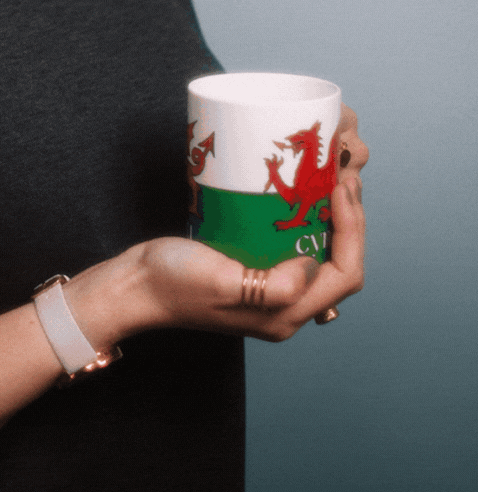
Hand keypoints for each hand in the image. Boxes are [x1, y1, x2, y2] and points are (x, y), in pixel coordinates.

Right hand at [68, 106, 368, 345]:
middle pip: (340, 266)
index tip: (342, 188)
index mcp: (284, 315)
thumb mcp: (223, 283)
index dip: (354, 231)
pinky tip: (300, 197)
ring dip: (334, 220)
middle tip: (343, 176)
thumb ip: (274, 286)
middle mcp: (285, 308)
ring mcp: (271, 292)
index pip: (344, 274)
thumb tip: (310, 265)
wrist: (136, 286)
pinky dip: (308, 221)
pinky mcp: (256, 274)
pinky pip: (296, 249)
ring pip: (322, 255)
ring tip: (330, 182)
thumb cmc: (172, 284)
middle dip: (351, 221)